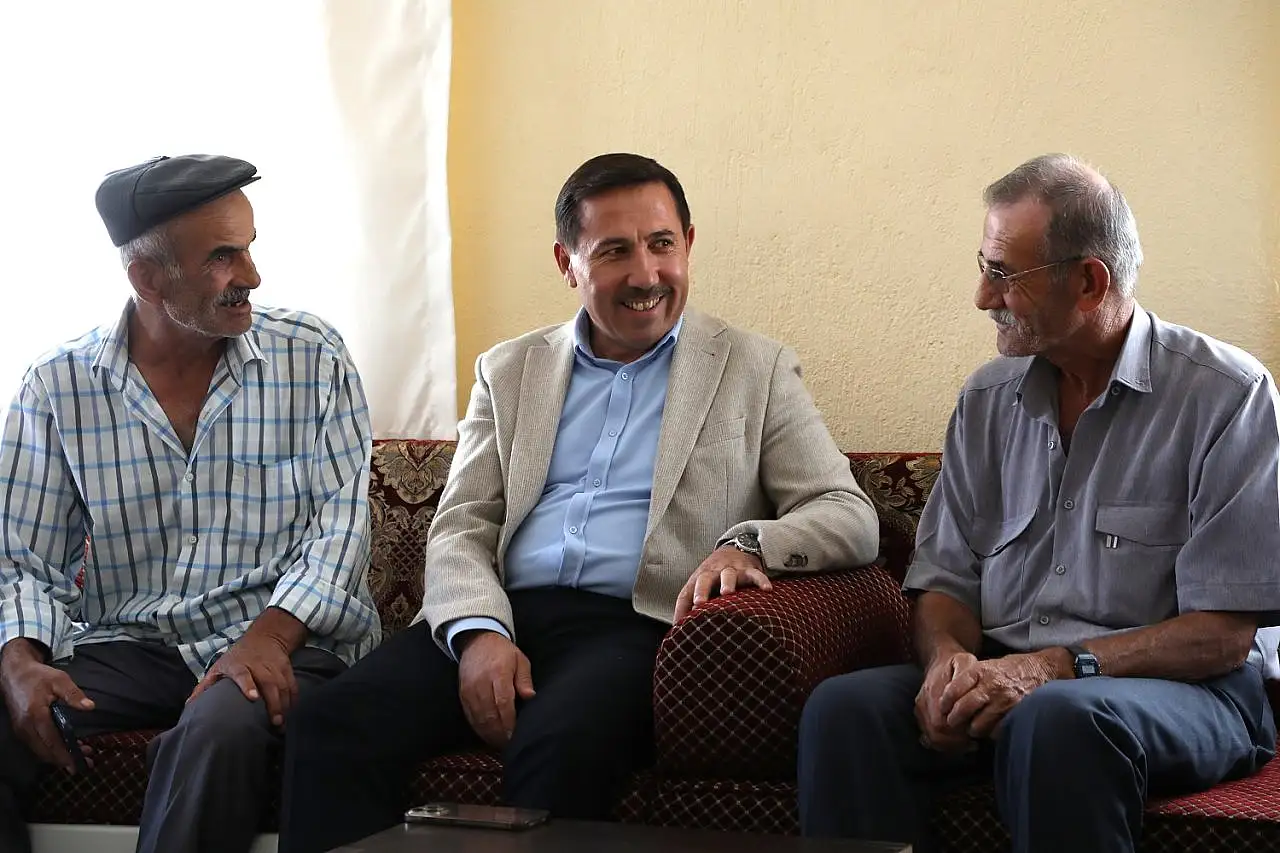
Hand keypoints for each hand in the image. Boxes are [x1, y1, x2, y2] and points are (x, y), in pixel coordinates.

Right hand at [0, 639, 94, 772]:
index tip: (80, 762)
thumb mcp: (59, 680)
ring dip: (59, 756)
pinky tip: (66, 748)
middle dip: (65, 760)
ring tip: (81, 755)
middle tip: (86, 762)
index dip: (65, 754)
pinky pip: (37, 745)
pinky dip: (51, 750)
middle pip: (45, 751)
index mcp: (35, 715)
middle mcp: (25, 727)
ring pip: (40, 751)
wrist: (14, 674)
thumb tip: (89, 707)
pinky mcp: (21, 730)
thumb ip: (74, 694)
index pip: (51, 741)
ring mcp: (21, 730)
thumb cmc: (38, 676)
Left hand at [188, 632, 296, 726]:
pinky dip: (293, 699)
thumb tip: (189, 704)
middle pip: (268, 683)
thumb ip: (206, 685)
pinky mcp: (287, 668)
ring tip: (282, 723)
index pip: (243, 674)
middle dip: (273, 703)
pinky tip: (290, 712)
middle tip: (275, 722)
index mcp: (239, 665)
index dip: (248, 685)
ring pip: (283, 686)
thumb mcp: (219, 666)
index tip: (253, 698)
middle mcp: (259, 665)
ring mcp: (274, 667)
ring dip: (284, 705)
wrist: (265, 637)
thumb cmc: (237, 657)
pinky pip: (292, 685)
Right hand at [457, 631, 534, 748]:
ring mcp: (469, 689)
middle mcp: (481, 682)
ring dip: (489, 734)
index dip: (510, 722)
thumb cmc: (503, 652)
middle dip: (500, 733)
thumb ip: (524, 679)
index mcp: (498, 673)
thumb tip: (530, 697)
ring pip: (478, 718)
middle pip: (490, 714)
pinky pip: (470, 716)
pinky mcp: (462, 694)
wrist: (477, 640)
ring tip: (500, 744)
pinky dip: (479, 728)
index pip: (503, 702)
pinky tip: (488, 735)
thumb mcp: (520, 660)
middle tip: (510, 744)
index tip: (516, 734)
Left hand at [673, 545, 772, 621]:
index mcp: (698, 580)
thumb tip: (679, 630)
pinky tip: (767, 589)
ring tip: (727, 593)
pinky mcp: (749, 569)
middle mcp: (713, 573)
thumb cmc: (715, 577)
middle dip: (701, 590)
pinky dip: (761, 580)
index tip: (682, 622)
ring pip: (728, 574)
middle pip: (704, 579)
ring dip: (727, 582)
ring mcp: (731, 570)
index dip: (683, 606)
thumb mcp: (701, 588)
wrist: (734, 549)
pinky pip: (755, 574)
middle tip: (699, 603)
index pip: (687, 593)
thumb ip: (690, 607)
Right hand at [914, 649, 978, 753]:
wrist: (939, 660)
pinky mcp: (920, 714)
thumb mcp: (965, 661)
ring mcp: (920, 709)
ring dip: (950, 745)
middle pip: (936, 733)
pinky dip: (942, 744)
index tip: (974, 735)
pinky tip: (957, 743)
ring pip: (931, 737)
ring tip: (967, 744)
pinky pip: (927, 736)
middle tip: (973, 743)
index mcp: (933, 691)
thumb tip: (965, 695)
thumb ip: (966, 675)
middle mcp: (923, 702)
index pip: (942, 723)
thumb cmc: (956, 663)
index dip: (958, 733)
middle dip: (955, 742)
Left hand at [939, 652, 1059, 738]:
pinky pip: (996, 730)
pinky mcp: (1015, 713)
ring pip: (978, 724)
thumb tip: (948, 696)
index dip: (945, 702)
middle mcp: (990, 685)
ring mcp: (1004, 701)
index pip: (954, 689)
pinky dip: (990, 732)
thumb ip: (969, 678)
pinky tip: (990, 728)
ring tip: (973, 727)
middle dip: (955, 719)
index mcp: (980, 671)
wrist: (1041, 669)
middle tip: (952, 723)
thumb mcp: (987, 665)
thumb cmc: (1010, 669)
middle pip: (963, 709)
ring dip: (973, 729)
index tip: (942, 708)